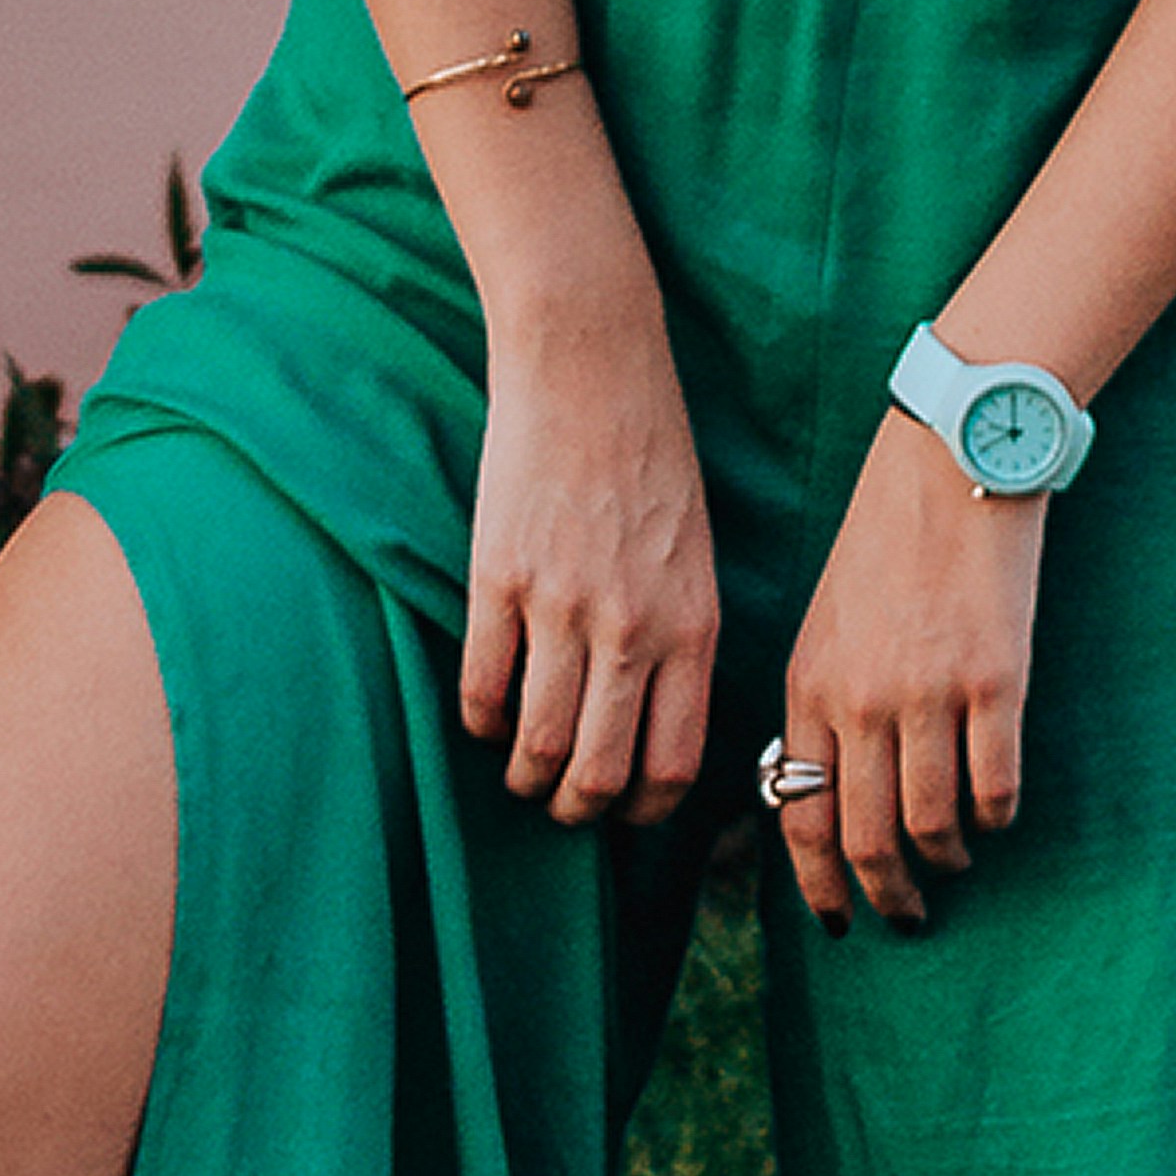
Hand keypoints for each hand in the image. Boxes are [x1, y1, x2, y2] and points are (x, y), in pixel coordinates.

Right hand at [458, 299, 721, 825]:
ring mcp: (562, 606)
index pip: (675, 763)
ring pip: (538, 743)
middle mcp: (633, 627)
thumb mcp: (695, 554)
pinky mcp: (499, 578)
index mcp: (693, 625)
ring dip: (524, 776)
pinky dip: (479, 722)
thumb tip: (654, 718)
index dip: (645, 809)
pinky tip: (484, 717)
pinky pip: (482, 687)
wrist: (591, 364)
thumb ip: (681, 636)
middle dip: (576, 809)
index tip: (625, 810)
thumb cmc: (652, 454)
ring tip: (519, 772)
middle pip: (600, 773)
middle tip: (561, 804)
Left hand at [770, 408, 1050, 935]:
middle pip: (865, 838)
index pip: (799, 816)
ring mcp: (928, 693)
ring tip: (959, 859)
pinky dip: (996, 817)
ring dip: (947, 859)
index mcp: (808, 686)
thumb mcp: (827, 621)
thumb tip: (828, 790)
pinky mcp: (995, 680)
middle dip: (887, 895)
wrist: (950, 461)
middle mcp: (860, 700)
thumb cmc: (887, 539)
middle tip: (909, 917)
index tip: (840, 920)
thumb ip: (823, 704)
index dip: (820, 883)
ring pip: (931, 824)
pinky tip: (998, 815)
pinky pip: (994, 785)